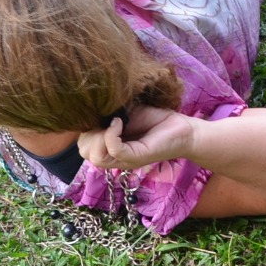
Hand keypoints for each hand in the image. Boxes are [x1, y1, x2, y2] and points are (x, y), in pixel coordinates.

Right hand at [76, 104, 191, 169]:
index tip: (98, 114)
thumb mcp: (126, 113)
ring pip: (95, 157)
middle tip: (106, 121)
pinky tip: (120, 123)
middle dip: (90, 133)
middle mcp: (114, 157)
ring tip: (115, 123)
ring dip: (99, 136)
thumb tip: (91, 106)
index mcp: (108, 146)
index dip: (84, 129)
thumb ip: (108, 114)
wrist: (182, 127)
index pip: (82, 145)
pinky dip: (112, 135)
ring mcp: (124, 159)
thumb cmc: (155, 120)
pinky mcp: (136, 157)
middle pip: (84, 152)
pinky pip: (114, 151)